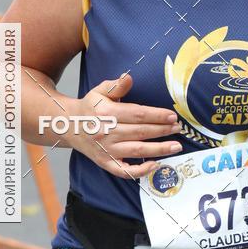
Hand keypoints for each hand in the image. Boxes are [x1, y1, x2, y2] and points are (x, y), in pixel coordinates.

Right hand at [67, 73, 182, 178]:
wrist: (69, 126)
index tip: (172, 115)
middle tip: (178, 128)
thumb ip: (115, 86)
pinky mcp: (106, 163)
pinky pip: (124, 171)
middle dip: (163, 130)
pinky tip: (155, 165)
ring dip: (159, 149)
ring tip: (176, 146)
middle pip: (141, 132)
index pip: (138, 114)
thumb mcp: (99, 92)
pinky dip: (140, 171)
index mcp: (107, 113)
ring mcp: (107, 150)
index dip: (157, 115)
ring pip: (137, 150)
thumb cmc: (90, 108)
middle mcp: (107, 132)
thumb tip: (128, 77)